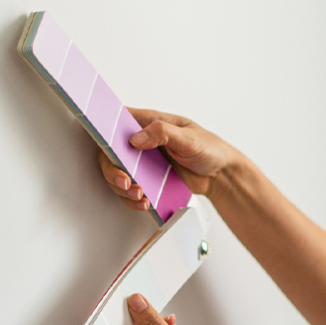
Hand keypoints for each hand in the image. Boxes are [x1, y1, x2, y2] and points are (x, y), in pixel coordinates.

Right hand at [96, 108, 247, 208]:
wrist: (221, 175)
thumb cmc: (209, 148)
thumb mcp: (189, 137)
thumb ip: (162, 133)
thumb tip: (136, 138)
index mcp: (149, 122)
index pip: (117, 122)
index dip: (104, 132)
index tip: (106, 147)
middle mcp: (141, 141)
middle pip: (110, 153)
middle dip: (112, 170)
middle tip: (126, 182)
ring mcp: (142, 162)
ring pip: (117, 174)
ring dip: (122, 188)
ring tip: (139, 195)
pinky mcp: (148, 180)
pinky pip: (130, 191)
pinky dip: (132, 199)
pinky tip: (144, 203)